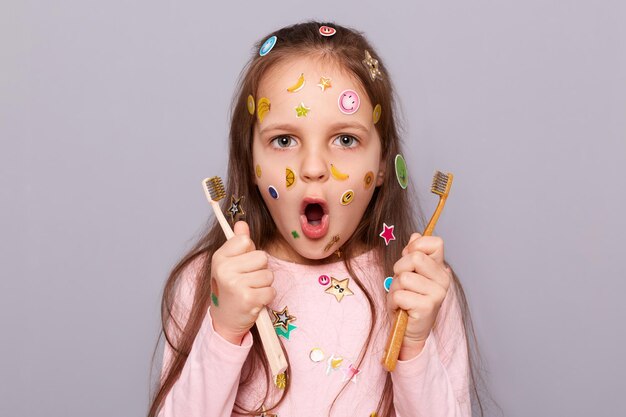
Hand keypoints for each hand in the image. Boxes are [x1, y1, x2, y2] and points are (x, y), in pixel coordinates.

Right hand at [209, 221, 275, 344]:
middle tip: (247, 281)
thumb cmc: (230, 287)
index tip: (242, 265)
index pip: (246, 241)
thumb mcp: (229, 263)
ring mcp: (235, 284)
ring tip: (250, 291)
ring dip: (264, 284)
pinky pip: (271, 290)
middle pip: (262, 257)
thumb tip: (242, 223)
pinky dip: (266, 297)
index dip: (250, 252)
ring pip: (268, 274)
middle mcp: (224, 269)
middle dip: (260, 269)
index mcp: (219, 257)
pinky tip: (254, 300)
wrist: (224, 319)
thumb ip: (237, 242)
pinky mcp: (248, 298)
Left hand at [387, 233, 451, 357]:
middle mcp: (443, 279)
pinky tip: (401, 308)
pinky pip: (399, 295)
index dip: (416, 246)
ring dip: (395, 288)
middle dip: (399, 269)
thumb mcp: (409, 273)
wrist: (409, 330)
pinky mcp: (427, 307)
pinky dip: (393, 302)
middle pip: (414, 257)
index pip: (435, 242)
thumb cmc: (408, 299)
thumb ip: (412, 254)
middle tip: (402, 283)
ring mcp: (437, 294)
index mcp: (440, 268)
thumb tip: (416, 234)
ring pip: (404, 278)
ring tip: (401, 298)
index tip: (408, 257)